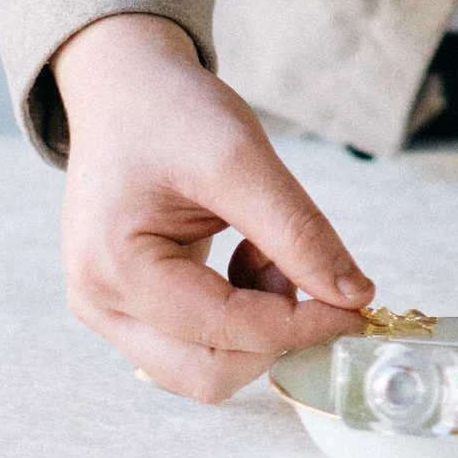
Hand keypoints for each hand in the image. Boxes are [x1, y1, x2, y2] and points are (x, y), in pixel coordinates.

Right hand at [52, 12, 373, 401]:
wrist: (124, 84)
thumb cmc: (169, 108)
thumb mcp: (239, 156)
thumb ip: (297, 231)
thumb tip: (353, 297)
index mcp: (115, 269)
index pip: (227, 332)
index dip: (302, 325)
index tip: (357, 305)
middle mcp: (100, 305)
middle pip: (210, 373)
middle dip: (273, 331)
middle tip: (294, 263)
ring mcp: (109, 312)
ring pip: (205, 368)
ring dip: (257, 326)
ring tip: (266, 250)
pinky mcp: (129, 309)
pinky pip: (197, 345)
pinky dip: (239, 316)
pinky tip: (246, 255)